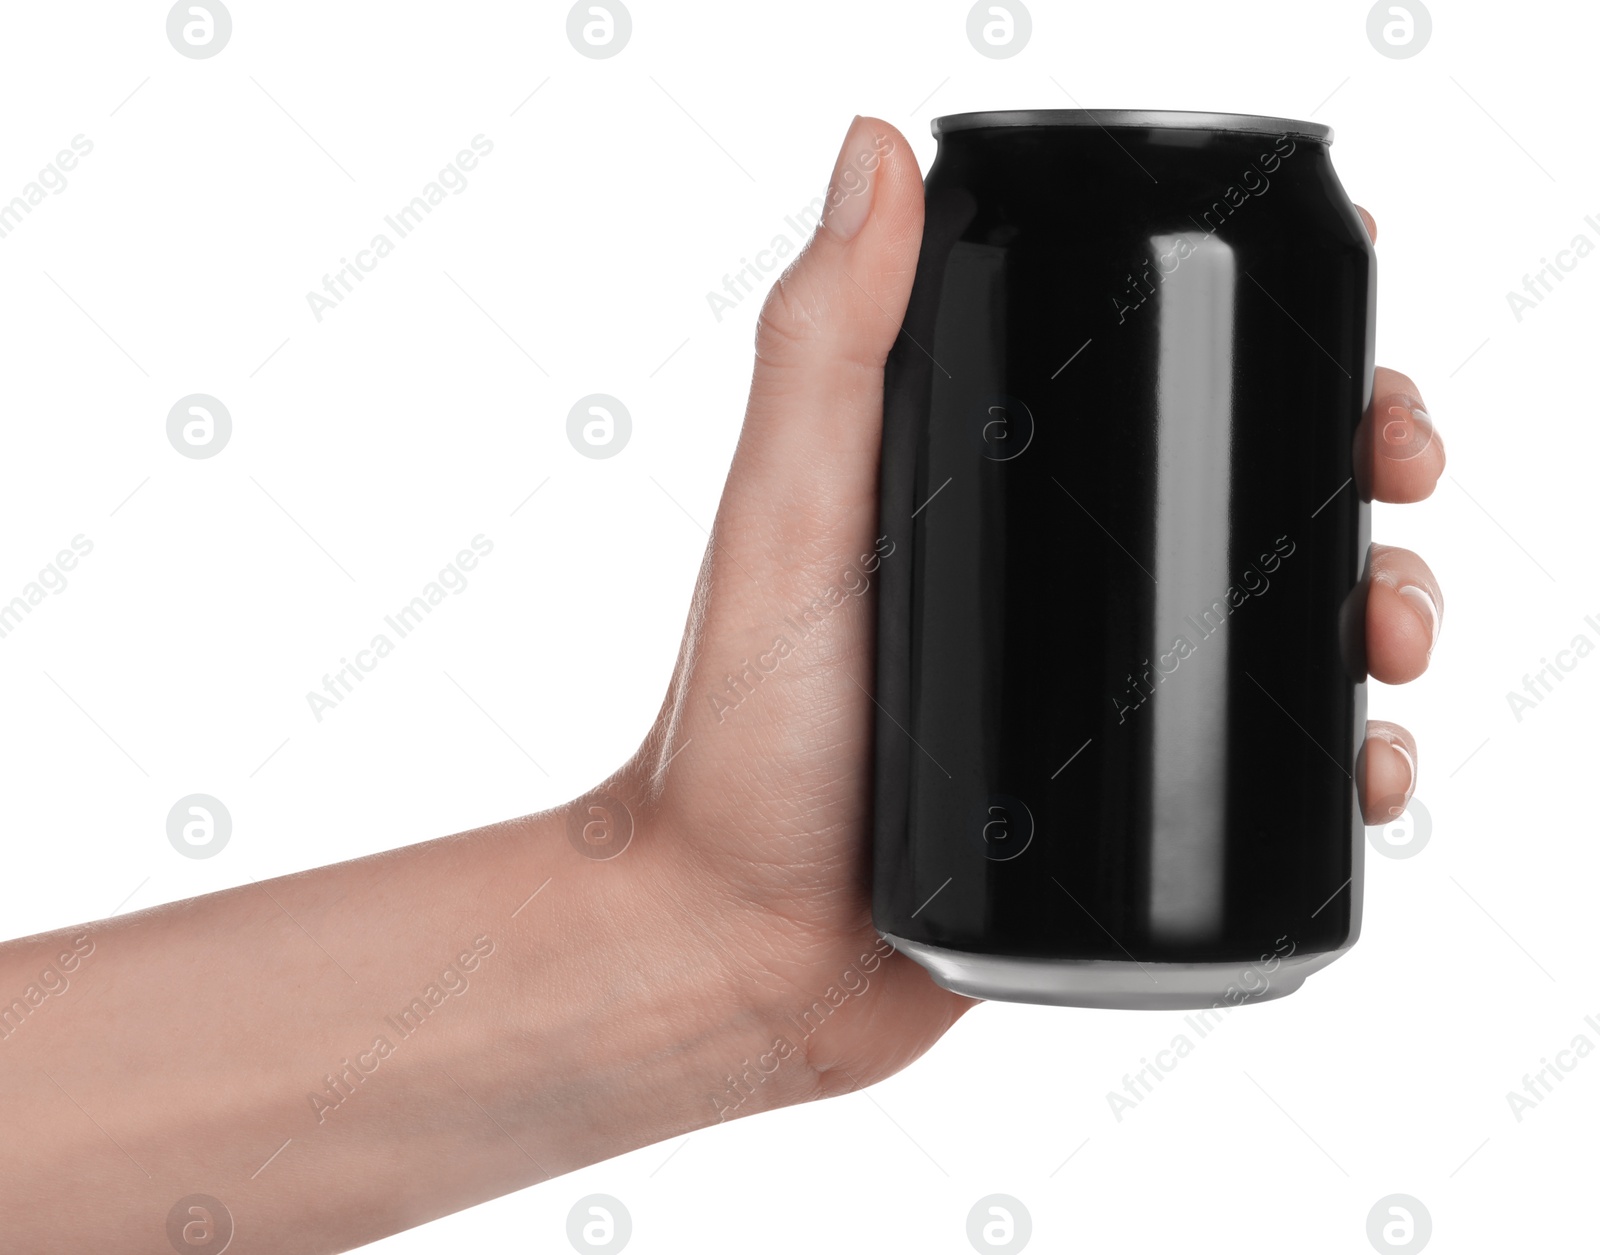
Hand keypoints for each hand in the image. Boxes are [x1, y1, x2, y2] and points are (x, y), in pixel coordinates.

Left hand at [609, 118, 1446, 1108]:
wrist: (741, 949)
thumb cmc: (737, 743)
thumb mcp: (787, 522)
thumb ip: (821, 346)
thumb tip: (876, 150)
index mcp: (993, 497)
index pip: (1155, 389)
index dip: (1274, 355)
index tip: (1354, 353)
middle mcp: (1052, 588)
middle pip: (1245, 504)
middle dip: (1356, 480)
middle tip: (1400, 487)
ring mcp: (1092, 703)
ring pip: (1275, 633)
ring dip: (1374, 611)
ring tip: (1395, 640)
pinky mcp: (1118, 818)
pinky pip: (1257, 774)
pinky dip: (1336, 763)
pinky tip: (1370, 771)